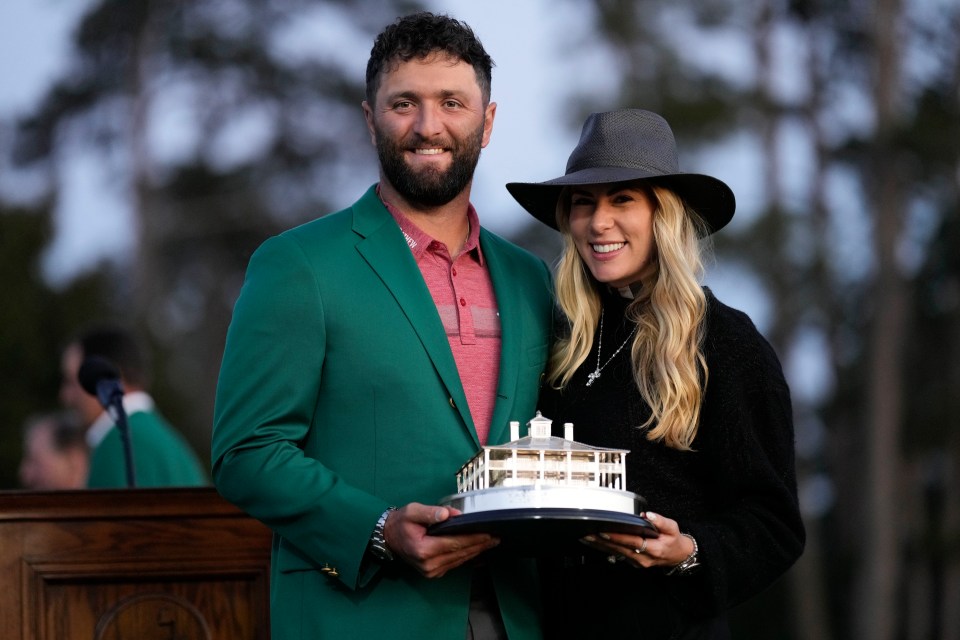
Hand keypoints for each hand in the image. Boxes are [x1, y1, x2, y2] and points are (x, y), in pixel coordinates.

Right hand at [383, 502, 499, 577]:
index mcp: (423, 549)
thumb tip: (450, 514)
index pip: (455, 543)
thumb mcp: (412, 511)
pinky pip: (454, 564)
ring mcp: (431, 571)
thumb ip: (431, 512)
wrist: (389, 538)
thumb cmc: (401, 523)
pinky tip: (477, 549)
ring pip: (459, 560)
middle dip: (479, 545)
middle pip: (460, 553)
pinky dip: (466, 556)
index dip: (473, 538)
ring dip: (476, 551)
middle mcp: (428, 564)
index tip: (489, 533)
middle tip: (496, 537)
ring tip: (490, 542)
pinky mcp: (433, 573)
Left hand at [580, 511, 693, 569]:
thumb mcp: (673, 528)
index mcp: (653, 549)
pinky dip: (606, 548)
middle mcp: (643, 558)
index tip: (603, 531)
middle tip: (587, 534)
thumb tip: (648, 515)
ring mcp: (637, 562)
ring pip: (616, 553)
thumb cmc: (673, 541)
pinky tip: (596, 543)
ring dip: (600, 546)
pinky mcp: (633, 563)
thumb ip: (661, 521)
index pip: (631, 542)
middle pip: (619, 549)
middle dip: (602, 541)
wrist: (678, 557)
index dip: (617, 537)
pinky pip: (617, 555)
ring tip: (586, 538)